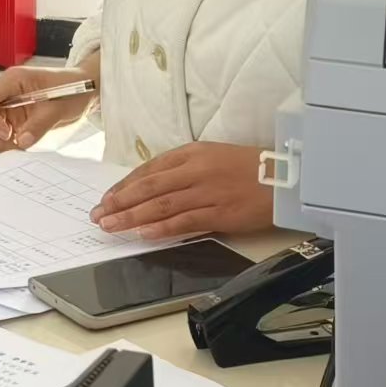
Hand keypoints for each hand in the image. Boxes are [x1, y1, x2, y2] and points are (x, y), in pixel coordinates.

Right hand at [0, 65, 97, 151]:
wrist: (87, 91)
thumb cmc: (74, 88)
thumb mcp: (58, 107)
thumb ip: (39, 124)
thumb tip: (22, 141)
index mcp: (14, 80)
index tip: (5, 133)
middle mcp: (8, 92)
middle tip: (12, 146)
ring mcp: (11, 106)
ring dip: (2, 141)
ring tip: (21, 147)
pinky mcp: (17, 119)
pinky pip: (5, 134)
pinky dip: (11, 143)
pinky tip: (24, 145)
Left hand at [92, 142, 274, 239]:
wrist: (286, 178)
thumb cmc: (250, 168)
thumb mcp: (213, 156)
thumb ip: (183, 169)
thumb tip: (152, 186)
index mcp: (192, 153)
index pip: (149, 170)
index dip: (124, 185)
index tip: (107, 198)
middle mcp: (196, 170)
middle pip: (149, 187)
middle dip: (119, 202)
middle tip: (99, 215)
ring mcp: (208, 191)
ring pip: (161, 205)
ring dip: (132, 217)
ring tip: (112, 226)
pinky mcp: (221, 212)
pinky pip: (186, 221)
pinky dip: (162, 228)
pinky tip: (144, 233)